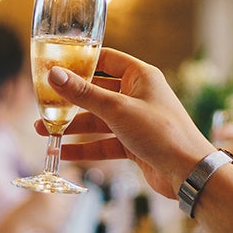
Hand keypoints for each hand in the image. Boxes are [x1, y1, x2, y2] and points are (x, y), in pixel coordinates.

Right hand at [35, 47, 214, 198]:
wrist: (189, 172)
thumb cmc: (161, 133)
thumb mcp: (117, 110)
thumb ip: (84, 94)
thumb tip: (54, 75)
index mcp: (140, 76)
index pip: (105, 60)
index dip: (81, 62)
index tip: (55, 66)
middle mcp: (138, 95)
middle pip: (97, 92)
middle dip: (70, 100)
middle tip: (43, 104)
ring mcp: (136, 121)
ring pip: (98, 120)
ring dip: (72, 126)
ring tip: (43, 131)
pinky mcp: (134, 144)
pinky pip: (104, 142)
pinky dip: (84, 147)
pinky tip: (62, 152)